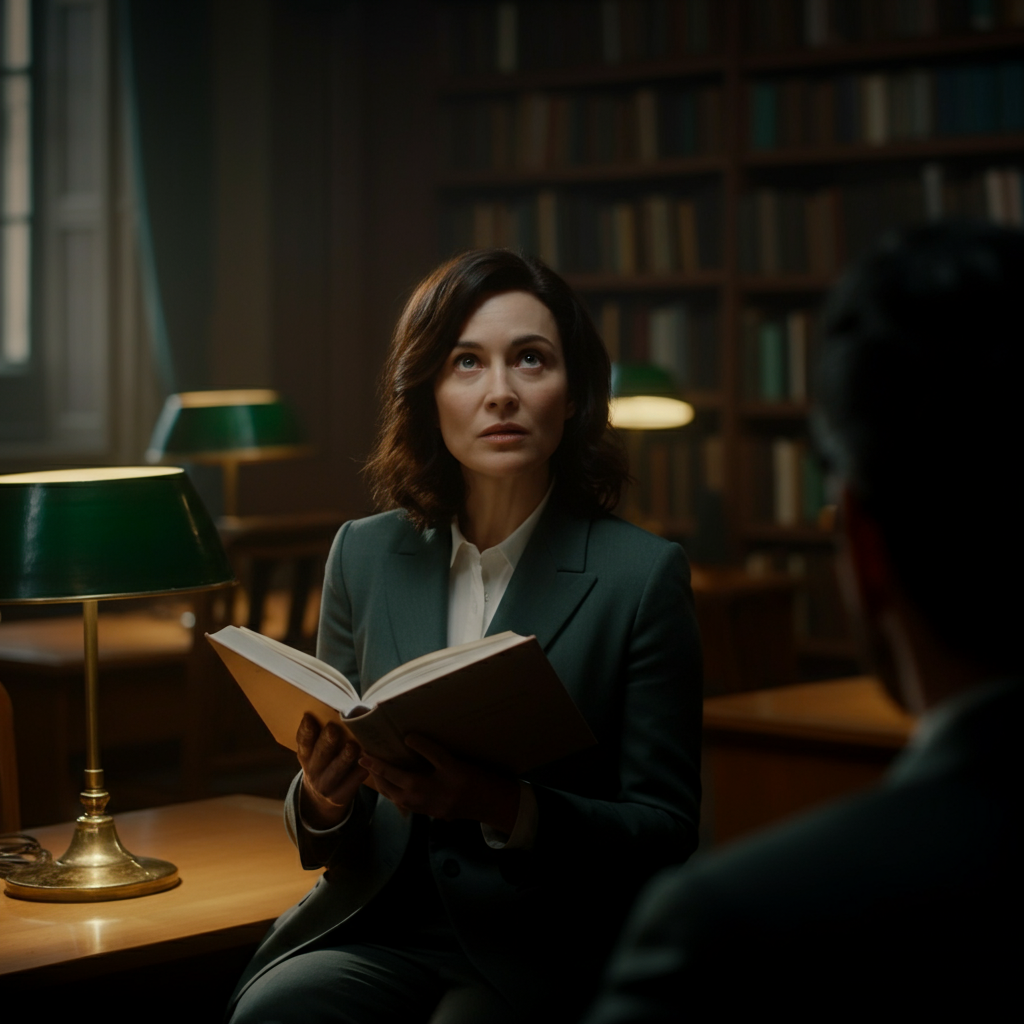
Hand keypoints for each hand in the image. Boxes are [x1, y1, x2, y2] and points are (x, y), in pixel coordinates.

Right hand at [296, 713, 367, 828]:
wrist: (323, 797)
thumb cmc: (328, 760)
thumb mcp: (319, 751)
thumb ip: (326, 734)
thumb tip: (347, 708)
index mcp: (306, 756)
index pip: (303, 742)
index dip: (305, 730)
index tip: (309, 716)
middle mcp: (312, 771)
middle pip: (319, 755)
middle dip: (326, 742)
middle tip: (333, 728)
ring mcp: (324, 786)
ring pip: (335, 771)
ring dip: (344, 758)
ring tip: (352, 746)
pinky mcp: (339, 797)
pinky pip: (350, 785)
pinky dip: (359, 773)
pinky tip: (367, 764)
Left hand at [359, 734, 520, 832]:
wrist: (490, 804)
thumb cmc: (472, 781)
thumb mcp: (451, 762)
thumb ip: (428, 750)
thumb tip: (408, 738)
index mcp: (418, 789)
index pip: (390, 773)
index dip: (376, 763)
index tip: (364, 755)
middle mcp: (416, 802)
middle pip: (389, 789)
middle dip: (376, 776)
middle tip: (368, 762)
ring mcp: (423, 809)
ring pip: (396, 798)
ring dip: (386, 785)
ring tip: (380, 772)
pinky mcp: (431, 811)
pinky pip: (406, 802)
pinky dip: (398, 792)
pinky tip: (402, 784)